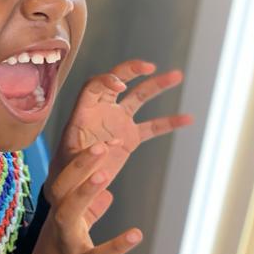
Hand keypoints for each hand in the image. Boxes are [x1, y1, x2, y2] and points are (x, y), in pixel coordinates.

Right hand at [17, 142, 142, 253]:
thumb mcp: (73, 236)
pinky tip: (135, 234)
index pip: (65, 180)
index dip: (81, 161)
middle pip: (62, 188)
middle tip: (101, 145)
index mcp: (59, 216)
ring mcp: (64, 247)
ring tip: (104, 176)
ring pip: (69, 215)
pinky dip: (115, 246)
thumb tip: (107, 197)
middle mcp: (58, 226)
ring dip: (84, 194)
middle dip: (79, 166)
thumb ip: (89, 215)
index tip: (101, 142)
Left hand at [43, 60, 192, 202]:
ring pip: (138, 97)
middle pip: (117, 81)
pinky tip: (188, 119)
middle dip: (131, 71)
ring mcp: (118, 122)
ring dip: (157, 85)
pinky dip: (168, 123)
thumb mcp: (69, 164)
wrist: (72, 186)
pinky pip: (152, 127)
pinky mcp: (130, 137)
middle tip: (149, 66)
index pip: (93, 86)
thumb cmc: (64, 173)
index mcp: (83, 113)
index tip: (120, 85)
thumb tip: (106, 146)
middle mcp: (101, 111)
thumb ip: (84, 154)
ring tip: (177, 75)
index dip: (106, 80)